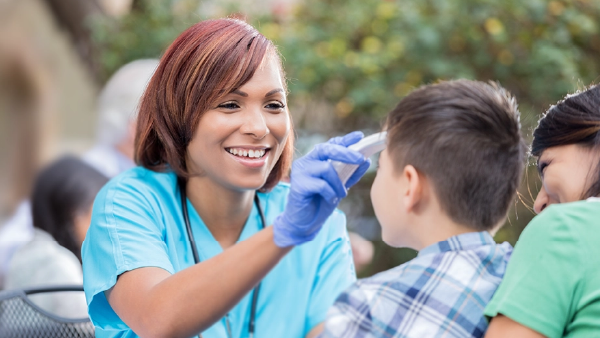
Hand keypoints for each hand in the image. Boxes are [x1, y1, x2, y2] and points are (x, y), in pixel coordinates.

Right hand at [273, 131, 370, 246]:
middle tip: (361, 159)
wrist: (305, 223)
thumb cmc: (321, 202)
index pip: (331, 144)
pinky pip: (321, 184)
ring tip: (341, 193)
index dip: (345, 140)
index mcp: (316, 159)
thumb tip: (366, 161)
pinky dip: (331, 192)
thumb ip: (351, 173)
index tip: (360, 136)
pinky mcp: (298, 185)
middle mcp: (306, 162)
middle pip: (327, 149)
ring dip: (338, 182)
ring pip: (326, 168)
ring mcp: (300, 172)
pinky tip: (331, 198)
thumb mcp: (339, 185)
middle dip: (346, 153)